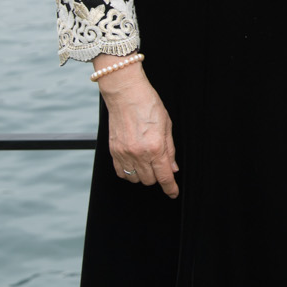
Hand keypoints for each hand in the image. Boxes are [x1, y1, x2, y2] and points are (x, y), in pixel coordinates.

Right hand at [98, 61, 178, 197]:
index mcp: (155, 147)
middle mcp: (138, 153)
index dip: (170, 188)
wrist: (125, 94)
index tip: (173, 193)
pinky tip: (134, 163)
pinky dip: (129, 172)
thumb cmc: (149, 105)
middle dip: (157, 177)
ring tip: (147, 161)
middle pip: (149, 180)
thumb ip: (170, 150)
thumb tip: (172, 168)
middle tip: (160, 165)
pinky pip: (120, 173)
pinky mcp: (113, 151)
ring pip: (135, 179)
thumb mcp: (167, 125)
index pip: (164, 176)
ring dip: (143, 175)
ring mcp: (124, 154)